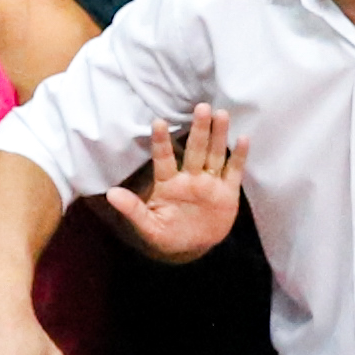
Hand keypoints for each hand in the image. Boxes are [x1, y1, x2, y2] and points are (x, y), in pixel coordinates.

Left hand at [96, 104, 242, 259]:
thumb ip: (133, 210)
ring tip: (220, 114)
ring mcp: (210, 182)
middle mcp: (190, 177)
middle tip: (201, 107)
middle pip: (195, 149)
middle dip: (199, 129)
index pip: (164, 158)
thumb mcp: (148, 226)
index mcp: (168, 183)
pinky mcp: (228, 192)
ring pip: (214, 154)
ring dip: (218, 135)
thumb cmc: (167, 234)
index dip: (161, 141)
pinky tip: (242, 139)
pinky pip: (233, 171)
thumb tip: (111, 194)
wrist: (193, 247)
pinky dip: (239, 156)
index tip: (157, 122)